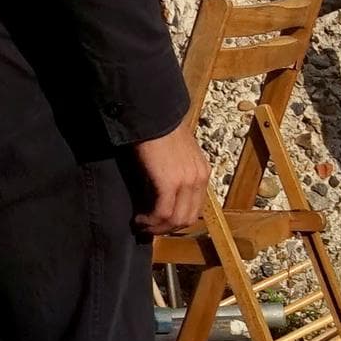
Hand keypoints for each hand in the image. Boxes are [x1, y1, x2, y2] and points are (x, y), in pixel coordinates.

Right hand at [132, 118, 207, 237]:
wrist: (151, 113)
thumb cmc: (157, 128)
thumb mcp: (175, 152)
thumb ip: (175, 170)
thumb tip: (161, 189)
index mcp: (201, 171)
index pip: (194, 207)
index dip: (176, 219)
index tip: (158, 222)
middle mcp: (199, 178)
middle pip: (187, 218)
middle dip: (166, 228)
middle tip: (148, 228)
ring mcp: (186, 181)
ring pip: (176, 220)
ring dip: (157, 228)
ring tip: (141, 226)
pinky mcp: (169, 182)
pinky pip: (162, 213)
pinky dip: (149, 221)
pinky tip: (138, 220)